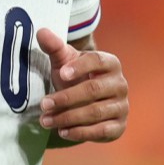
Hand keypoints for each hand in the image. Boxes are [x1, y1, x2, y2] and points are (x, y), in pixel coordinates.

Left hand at [37, 28, 127, 142]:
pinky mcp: (119, 126)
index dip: (80, 66)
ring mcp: (122, 106)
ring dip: (67, 117)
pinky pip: (101, 131)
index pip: (97, 61)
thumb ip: (53, 46)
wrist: (84, 98)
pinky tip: (62, 131)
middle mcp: (120, 84)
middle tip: (43, 104)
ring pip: (95, 112)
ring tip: (45, 120)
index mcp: (110, 63)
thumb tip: (41, 31)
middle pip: (93, 90)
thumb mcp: (63, 59)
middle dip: (66, 98)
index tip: (61, 73)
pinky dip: (80, 132)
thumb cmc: (73, 74)